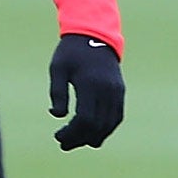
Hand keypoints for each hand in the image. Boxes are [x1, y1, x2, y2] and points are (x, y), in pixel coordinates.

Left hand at [49, 35, 124, 149]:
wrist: (95, 34)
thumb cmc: (71, 52)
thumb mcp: (58, 68)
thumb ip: (58, 93)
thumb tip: (58, 116)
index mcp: (90, 83)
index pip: (84, 119)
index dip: (72, 133)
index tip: (58, 136)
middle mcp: (106, 89)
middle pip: (97, 125)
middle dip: (80, 139)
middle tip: (64, 144)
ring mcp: (116, 91)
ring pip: (109, 124)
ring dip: (93, 137)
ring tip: (77, 141)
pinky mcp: (120, 91)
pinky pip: (117, 116)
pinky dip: (106, 128)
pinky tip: (92, 133)